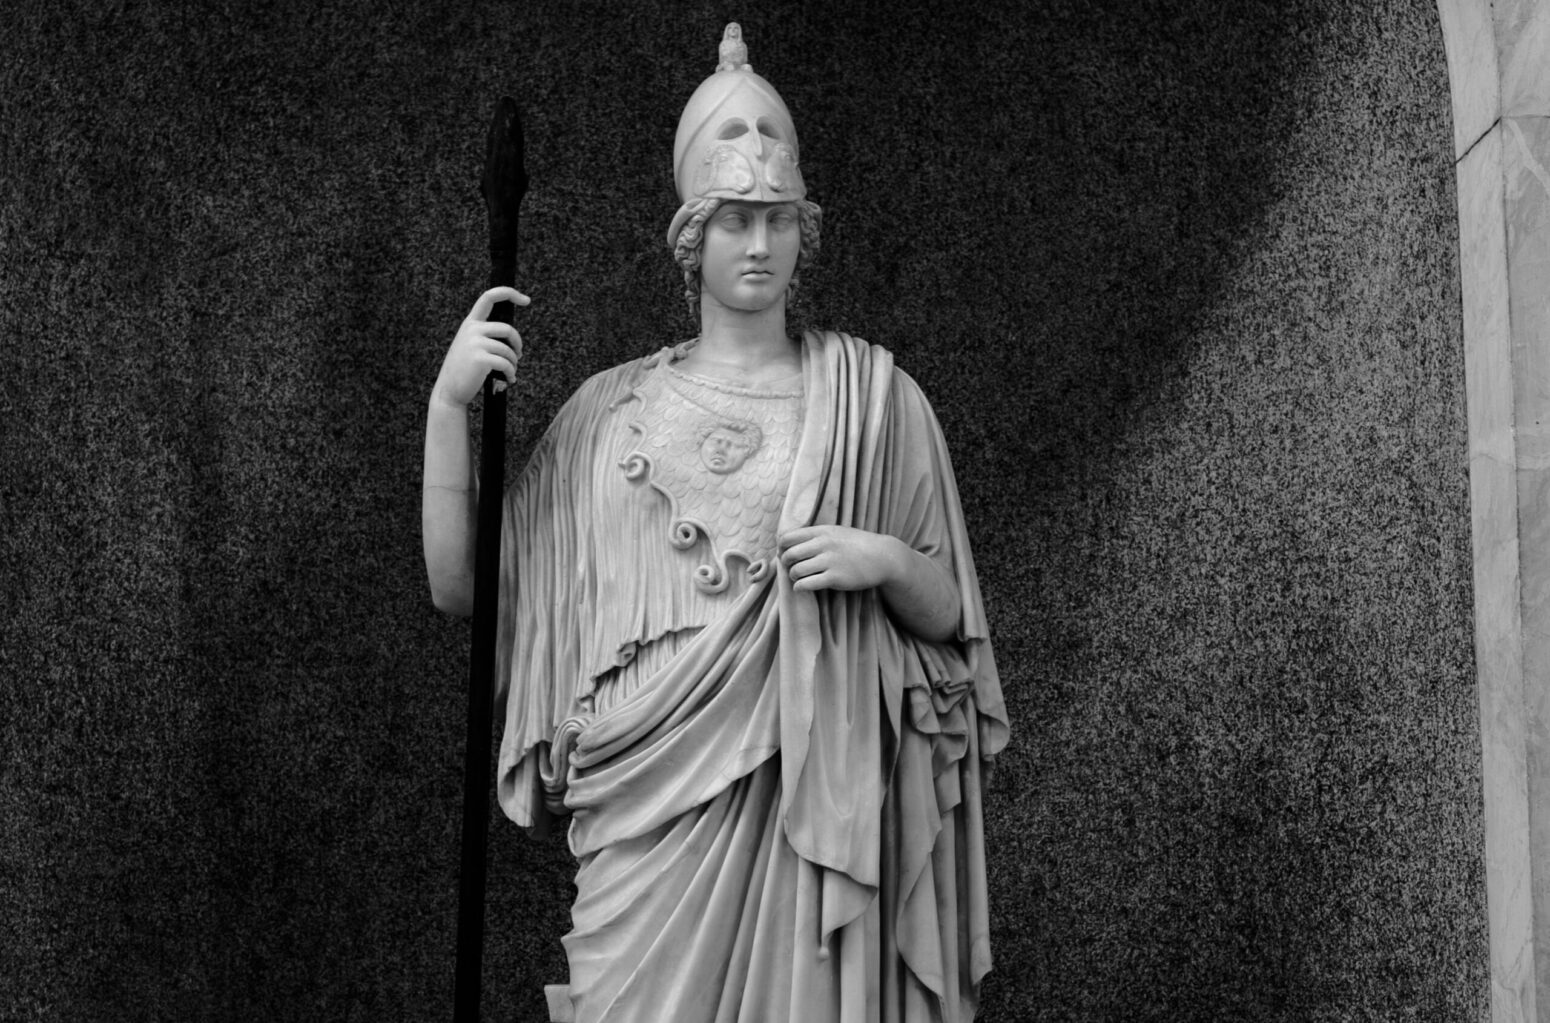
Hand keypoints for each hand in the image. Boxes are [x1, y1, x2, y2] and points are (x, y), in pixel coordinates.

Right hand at [430, 286, 530, 408]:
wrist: (449, 390)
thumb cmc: (464, 369)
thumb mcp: (470, 345)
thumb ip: (485, 334)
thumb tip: (511, 334)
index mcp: (470, 323)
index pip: (489, 297)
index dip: (509, 293)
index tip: (526, 299)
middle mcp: (471, 329)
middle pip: (508, 329)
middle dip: (517, 343)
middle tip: (519, 355)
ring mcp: (475, 343)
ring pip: (508, 350)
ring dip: (514, 363)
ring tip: (510, 371)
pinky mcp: (480, 359)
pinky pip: (506, 363)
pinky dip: (511, 373)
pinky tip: (509, 380)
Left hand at [778, 526, 903, 592]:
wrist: (882, 557)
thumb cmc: (857, 545)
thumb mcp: (836, 532)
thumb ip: (816, 535)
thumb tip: (791, 540)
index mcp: (821, 531)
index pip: (787, 538)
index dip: (782, 548)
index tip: (785, 555)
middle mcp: (823, 544)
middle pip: (789, 555)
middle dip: (786, 564)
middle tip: (792, 568)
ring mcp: (829, 561)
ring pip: (796, 571)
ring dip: (793, 577)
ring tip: (799, 578)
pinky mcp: (835, 578)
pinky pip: (807, 584)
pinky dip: (800, 587)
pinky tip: (803, 587)